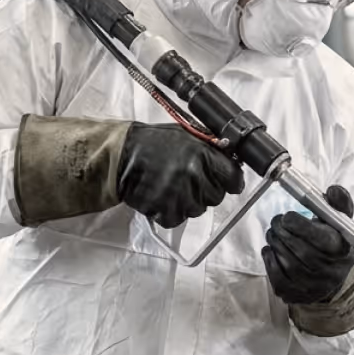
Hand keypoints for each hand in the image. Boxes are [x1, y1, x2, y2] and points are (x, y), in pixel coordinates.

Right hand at [118, 123, 243, 227]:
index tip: (227, 182)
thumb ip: (210, 147)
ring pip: (198, 209)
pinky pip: (178, 219)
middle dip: (206, 190)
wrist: (121, 155)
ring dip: (188, 202)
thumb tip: (231, 158)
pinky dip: (170, 212)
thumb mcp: (186, 135)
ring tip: (171, 186)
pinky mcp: (165, 211)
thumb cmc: (153, 142)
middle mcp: (194, 176)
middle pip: (217, 196)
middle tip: (188, 180)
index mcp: (202, 155)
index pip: (232, 177)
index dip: (230, 180)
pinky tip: (161, 197)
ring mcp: (180, 195)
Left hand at [262, 185, 353, 304]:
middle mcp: (330, 271)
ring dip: (274, 243)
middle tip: (275, 222)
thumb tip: (333, 190)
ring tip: (273, 234)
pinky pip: (277, 278)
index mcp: (341, 250)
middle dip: (281, 232)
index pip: (317, 237)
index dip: (296, 223)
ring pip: (287, 262)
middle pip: (299, 249)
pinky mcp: (298, 296)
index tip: (288, 216)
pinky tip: (270, 250)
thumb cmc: (334, 242)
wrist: (334, 275)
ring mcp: (313, 287)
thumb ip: (338, 203)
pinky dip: (270, 261)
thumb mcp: (340, 222)